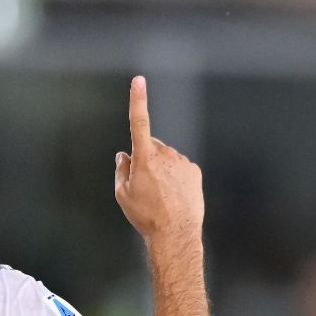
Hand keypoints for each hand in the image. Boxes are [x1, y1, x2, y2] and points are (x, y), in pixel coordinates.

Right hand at [113, 76, 203, 243]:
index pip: (139, 122)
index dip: (138, 100)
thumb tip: (123, 154)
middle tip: (145, 186)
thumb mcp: (123, 194)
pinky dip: (175, 177)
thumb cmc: (145, 215)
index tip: (139, 81)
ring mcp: (182, 161)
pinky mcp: (194, 170)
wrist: (175, 234)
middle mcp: (165, 154)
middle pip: (151, 147)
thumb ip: (121, 169)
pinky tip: (174, 196)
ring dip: (162, 169)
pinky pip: (180, 167)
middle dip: (146, 158)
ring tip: (161, 195)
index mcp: (144, 157)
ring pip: (167, 158)